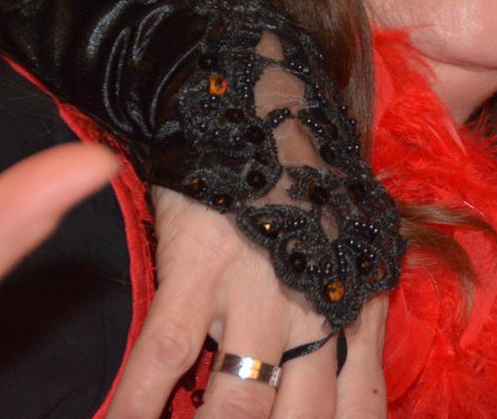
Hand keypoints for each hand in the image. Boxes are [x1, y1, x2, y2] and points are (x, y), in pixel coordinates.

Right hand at [106, 189, 387, 418]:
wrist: (265, 109)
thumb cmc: (310, 187)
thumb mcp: (354, 251)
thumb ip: (352, 324)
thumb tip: (348, 399)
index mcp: (353, 311)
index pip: (359, 410)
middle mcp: (314, 311)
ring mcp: (255, 294)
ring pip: (237, 406)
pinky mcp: (197, 272)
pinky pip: (162, 359)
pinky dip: (137, 407)